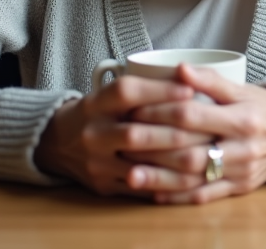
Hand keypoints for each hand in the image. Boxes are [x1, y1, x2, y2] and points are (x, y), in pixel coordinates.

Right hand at [33, 76, 213, 196]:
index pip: (126, 92)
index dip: (159, 90)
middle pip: (135, 133)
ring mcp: (96, 163)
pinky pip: (141, 188)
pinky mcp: (103, 186)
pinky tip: (192, 178)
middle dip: (175, 132)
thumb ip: (143, 87)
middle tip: (208, 128)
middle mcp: (92, 133)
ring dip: (176, 162)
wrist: (56, 143)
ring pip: (140, 165)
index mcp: (95, 103)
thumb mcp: (110, 94)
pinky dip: (168, 184)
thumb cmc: (98, 112)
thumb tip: (191, 77)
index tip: (190, 89)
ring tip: (206, 155)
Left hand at [124, 64, 265, 203]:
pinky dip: (177, 197)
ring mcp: (241, 172)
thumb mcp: (242, 88)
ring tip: (129, 173)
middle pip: (189, 150)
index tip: (133, 110)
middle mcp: (243, 148)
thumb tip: (179, 68)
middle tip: (123, 142)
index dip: (159, 112)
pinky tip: (154, 193)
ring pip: (193, 178)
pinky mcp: (239, 189)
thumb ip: (210, 80)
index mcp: (242, 118)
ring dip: (159, 177)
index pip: (191, 115)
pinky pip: (204, 196)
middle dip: (152, 147)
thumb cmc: (262, 108)